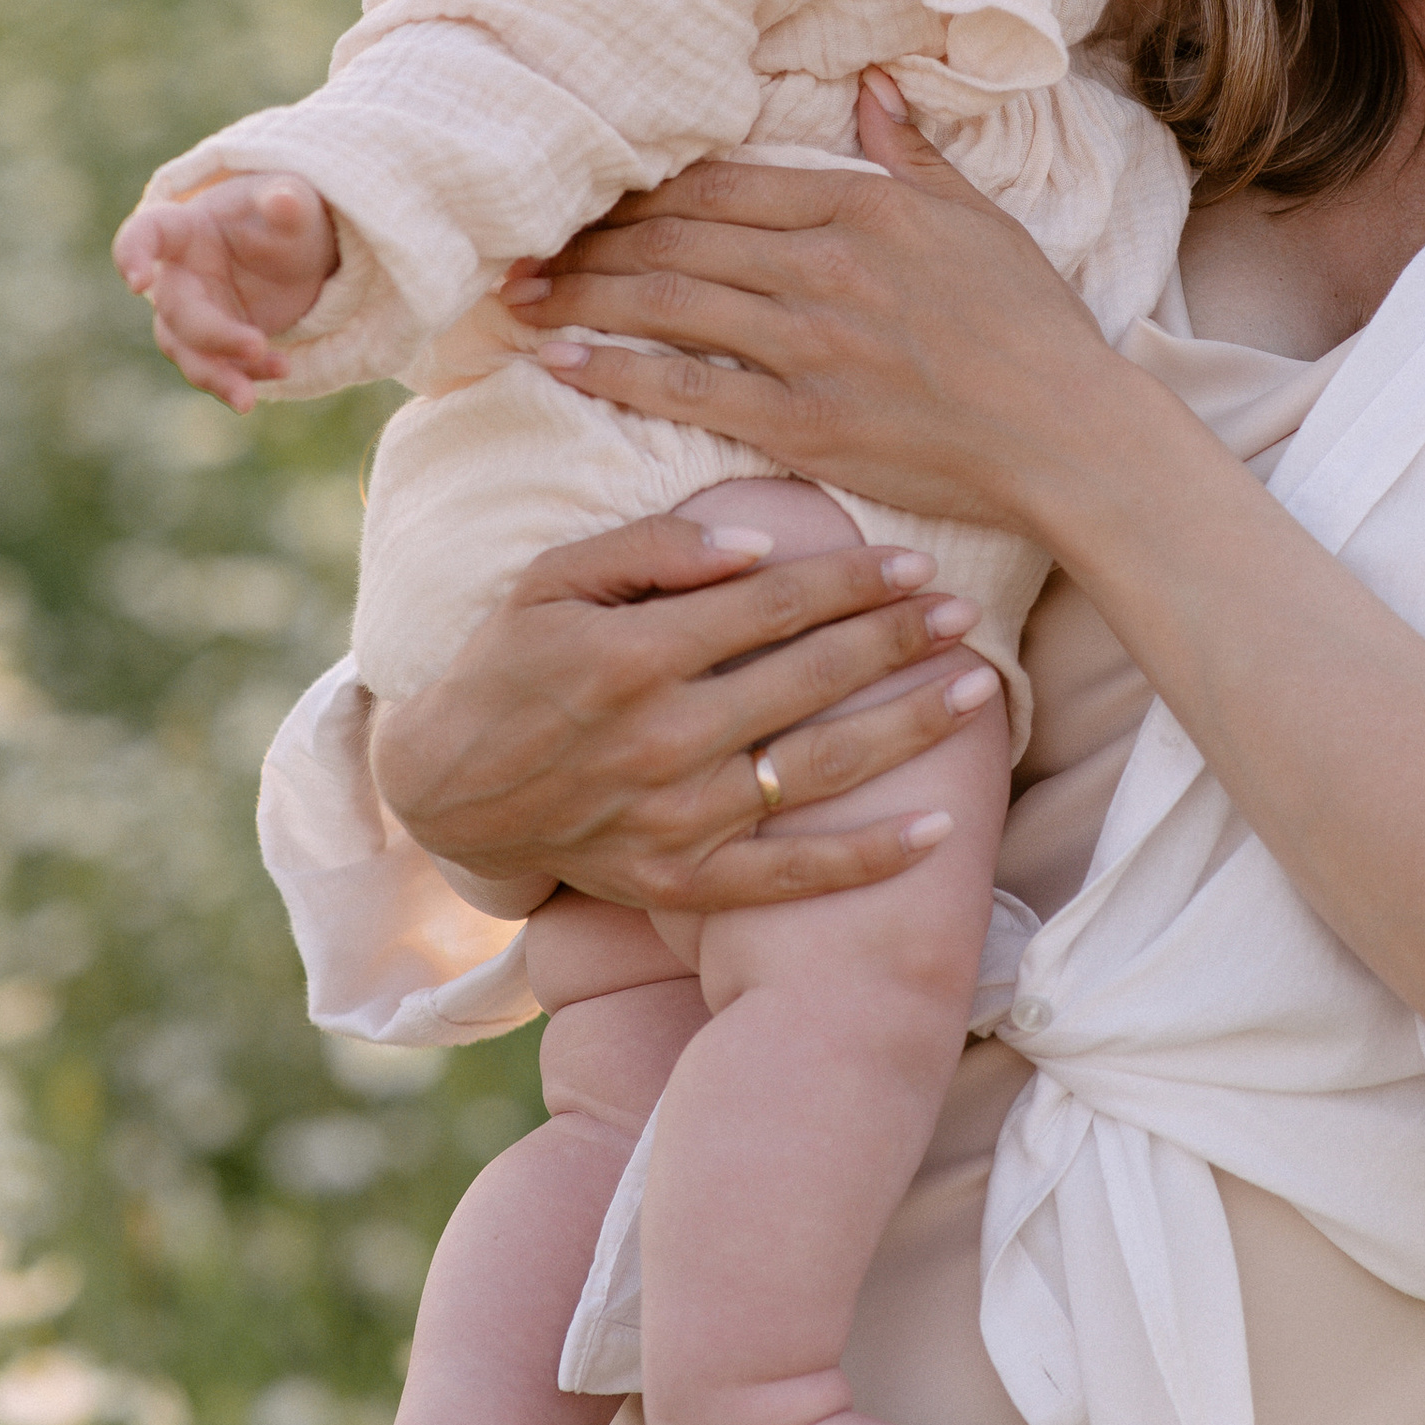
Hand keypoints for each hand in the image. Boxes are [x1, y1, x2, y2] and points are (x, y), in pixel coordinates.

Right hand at [112, 176, 338, 408]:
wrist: (300, 254)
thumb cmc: (284, 216)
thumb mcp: (296, 204)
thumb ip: (288, 202)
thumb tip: (283, 200)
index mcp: (185, 229)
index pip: (146, 234)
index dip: (133, 254)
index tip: (136, 281)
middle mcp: (178, 276)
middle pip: (176, 312)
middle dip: (212, 335)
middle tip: (256, 345)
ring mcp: (194, 314)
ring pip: (188, 353)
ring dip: (218, 376)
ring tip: (249, 399)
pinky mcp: (215, 346)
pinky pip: (219, 369)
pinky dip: (246, 377)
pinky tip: (282, 370)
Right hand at [368, 509, 999, 919]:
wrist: (446, 793)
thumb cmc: (507, 666)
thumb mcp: (552, 580)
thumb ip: (652, 550)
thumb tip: (757, 544)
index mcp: (630, 653)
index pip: (771, 605)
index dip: (852, 582)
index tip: (916, 565)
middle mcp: (660, 737)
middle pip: (809, 680)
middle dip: (896, 641)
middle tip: (964, 614)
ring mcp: (673, 817)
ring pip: (816, 771)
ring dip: (907, 730)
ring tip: (977, 692)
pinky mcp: (677, 879)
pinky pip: (788, 876)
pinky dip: (866, 859)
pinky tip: (936, 830)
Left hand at [494, 78, 1115, 540]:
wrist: (1067, 433)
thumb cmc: (1033, 328)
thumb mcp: (979, 220)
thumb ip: (911, 155)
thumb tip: (871, 88)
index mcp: (863, 208)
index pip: (721, 184)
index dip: (643, 189)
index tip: (590, 195)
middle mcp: (826, 267)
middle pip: (678, 237)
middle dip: (592, 238)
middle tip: (527, 244)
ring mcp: (810, 346)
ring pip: (667, 303)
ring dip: (583, 294)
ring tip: (520, 295)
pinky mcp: (803, 422)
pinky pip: (685, 387)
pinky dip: (615, 369)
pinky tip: (560, 357)